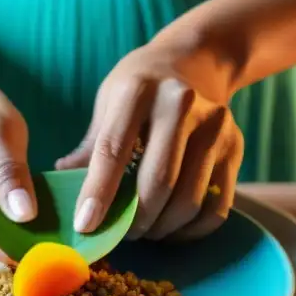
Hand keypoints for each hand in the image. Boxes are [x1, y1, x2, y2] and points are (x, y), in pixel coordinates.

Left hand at [57, 34, 242, 241]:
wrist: (196, 61)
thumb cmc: (140, 87)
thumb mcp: (109, 102)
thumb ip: (90, 146)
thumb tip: (60, 185)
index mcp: (138, 90)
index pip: (114, 150)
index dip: (98, 192)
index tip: (84, 225)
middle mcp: (181, 103)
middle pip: (158, 181)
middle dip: (135, 220)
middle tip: (119, 234)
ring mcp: (215, 125)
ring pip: (190, 198)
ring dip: (162, 228)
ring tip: (144, 230)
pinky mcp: (236, 146)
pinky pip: (217, 205)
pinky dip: (192, 229)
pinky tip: (172, 227)